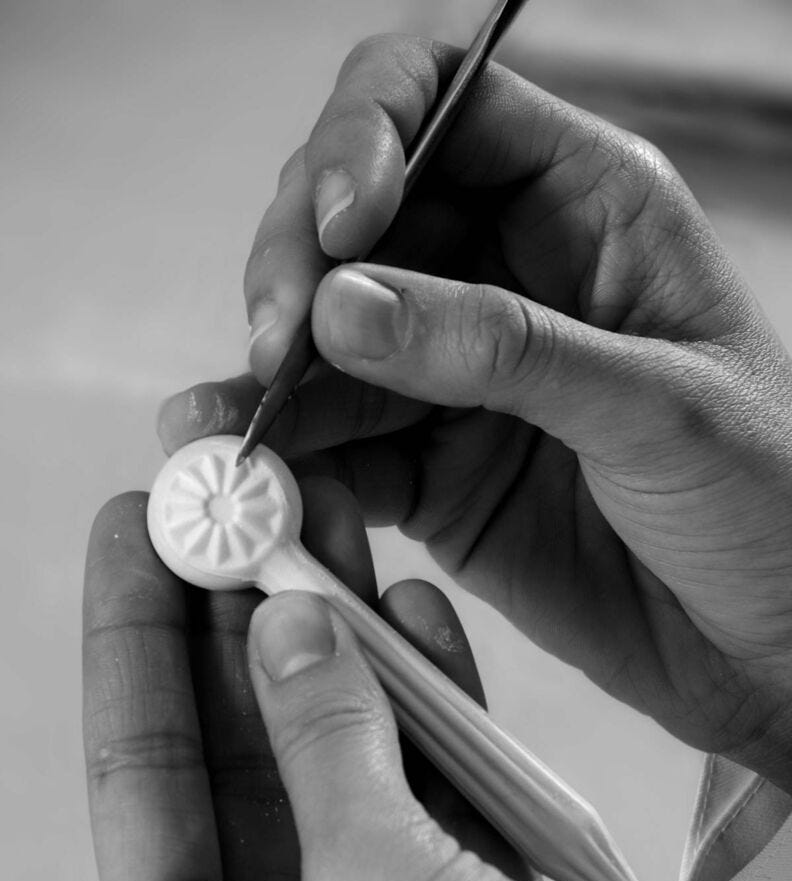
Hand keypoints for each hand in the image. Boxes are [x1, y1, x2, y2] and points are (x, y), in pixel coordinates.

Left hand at [83, 488, 762, 880]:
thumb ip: (325, 744)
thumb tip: (283, 626)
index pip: (137, 766)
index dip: (131, 638)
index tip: (136, 535)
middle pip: (242, 739)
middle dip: (244, 622)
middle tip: (241, 517)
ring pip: (340, 744)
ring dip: (341, 641)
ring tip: (327, 532)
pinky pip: (426, 773)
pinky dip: (424, 696)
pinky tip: (410, 615)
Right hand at [160, 35, 791, 790]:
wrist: (776, 639)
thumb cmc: (775, 499)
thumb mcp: (659, 407)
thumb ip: (505, 350)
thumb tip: (348, 305)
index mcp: (586, 208)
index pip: (443, 106)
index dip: (367, 136)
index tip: (340, 225)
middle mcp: (509, 277)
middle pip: (357, 222)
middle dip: (297, 271)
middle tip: (276, 343)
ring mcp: (463, 377)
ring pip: (332, 345)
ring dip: (268, 381)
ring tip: (219, 428)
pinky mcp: (438, 469)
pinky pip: (345, 449)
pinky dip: (296, 465)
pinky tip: (257, 481)